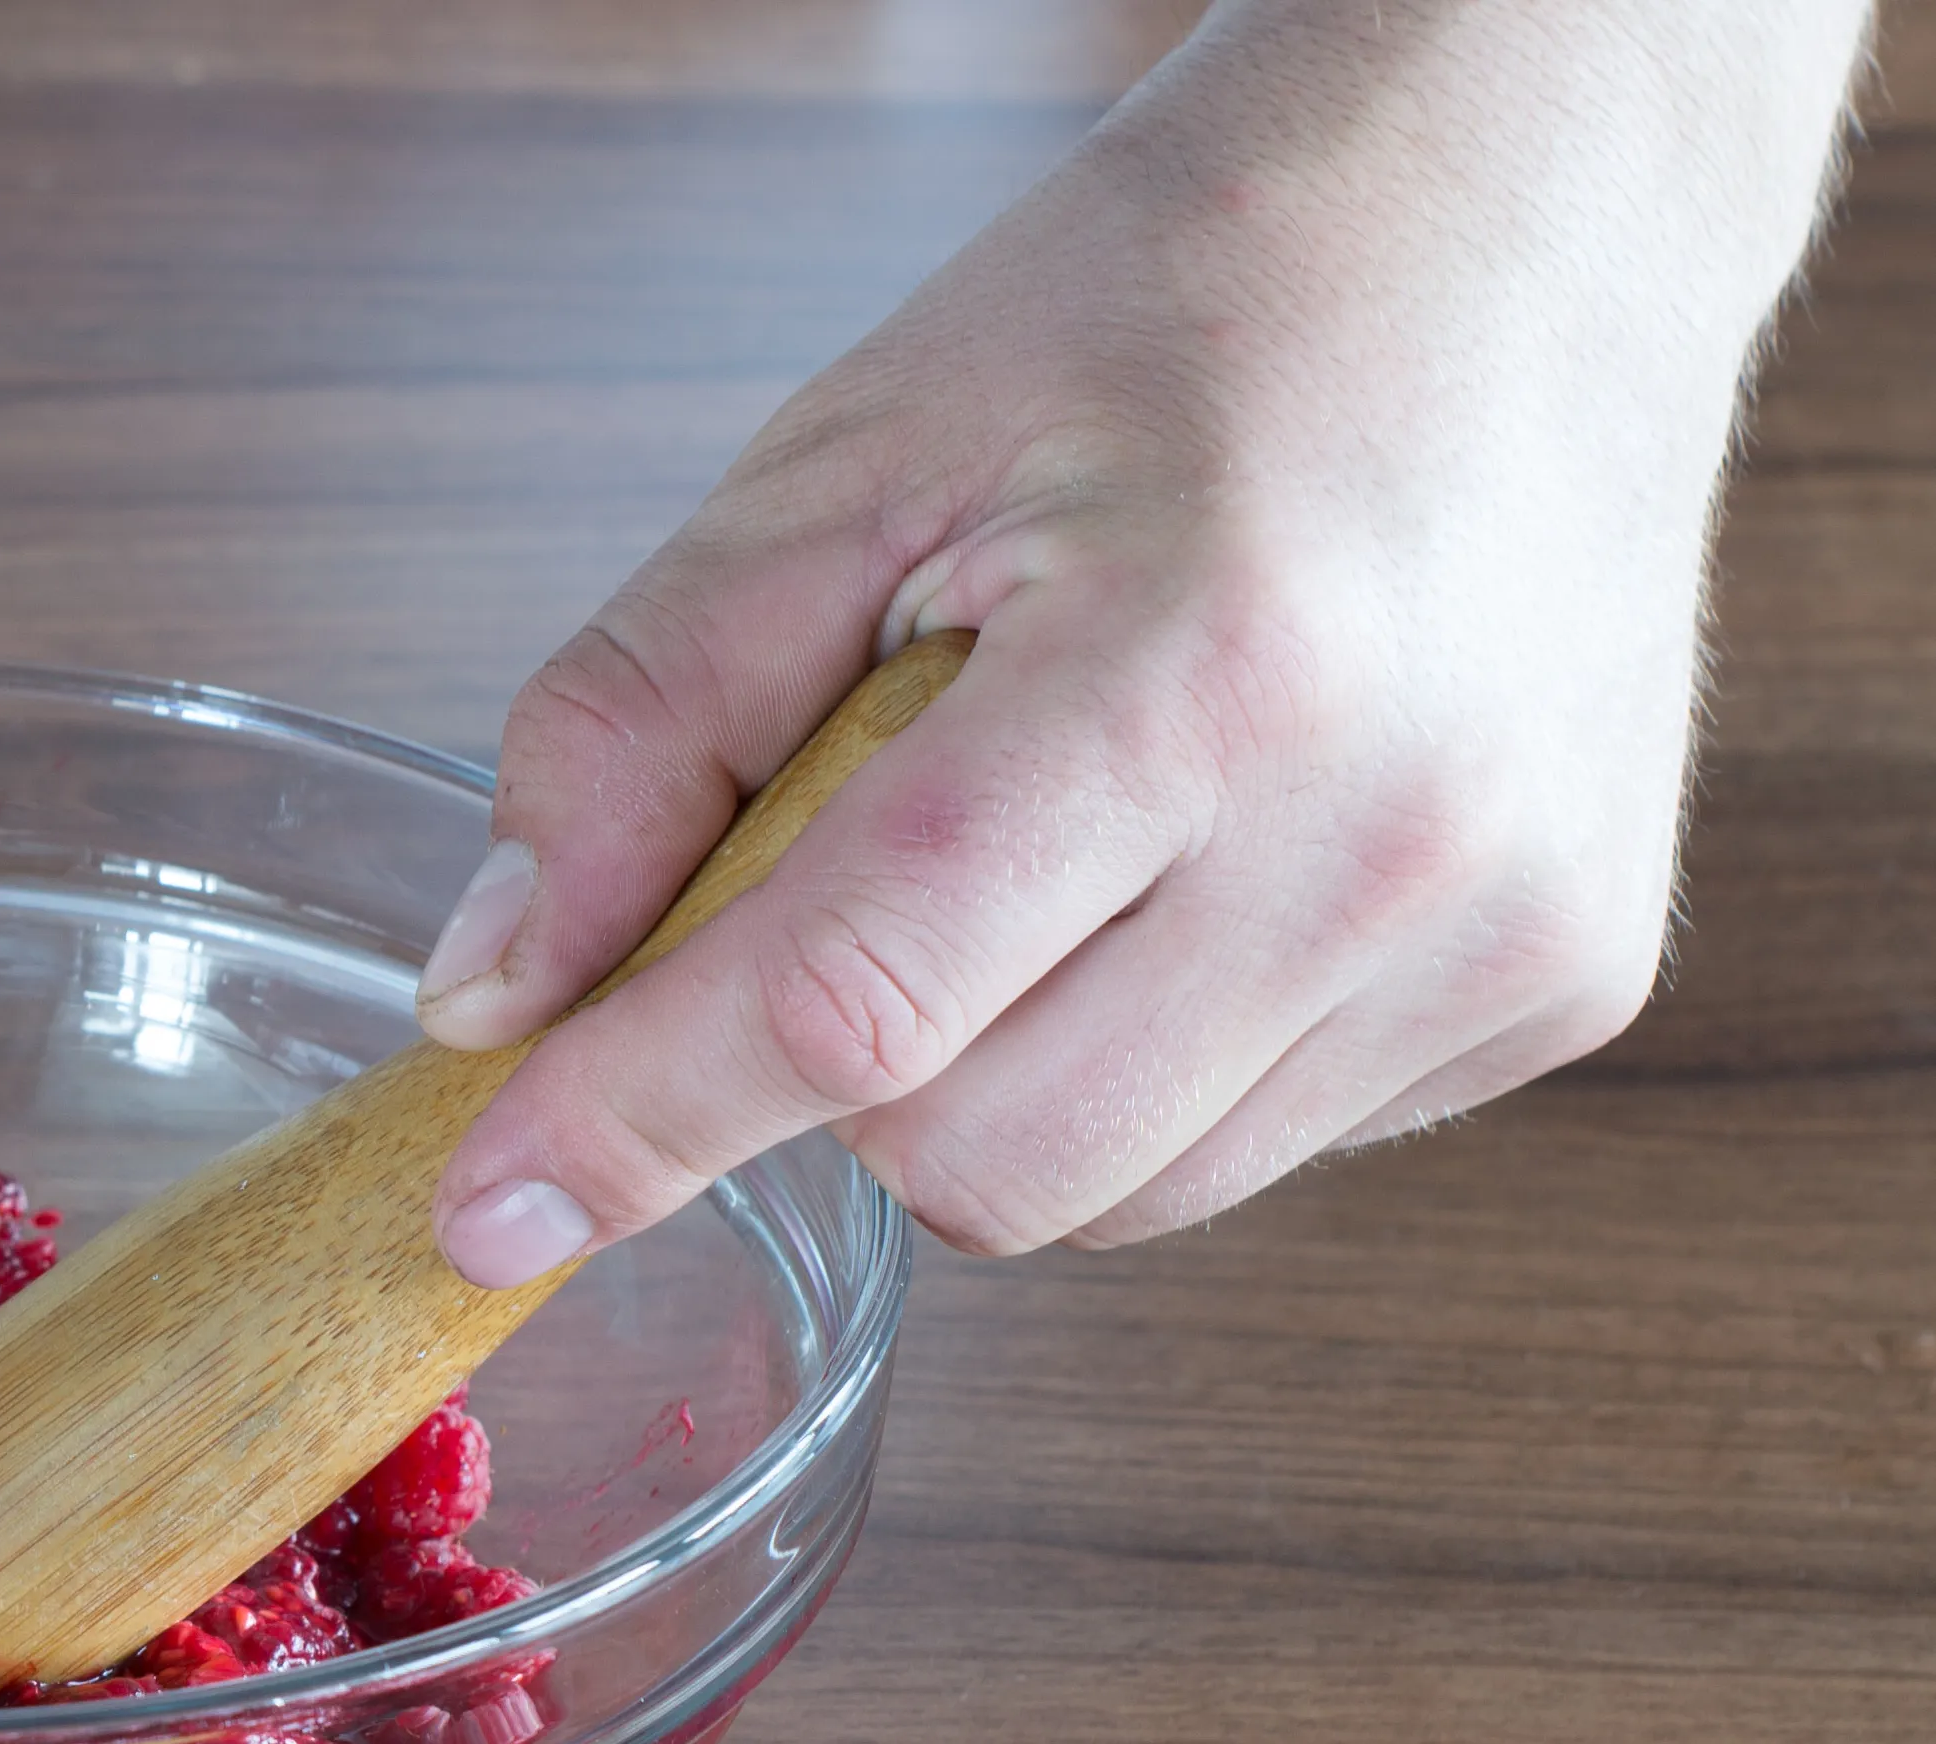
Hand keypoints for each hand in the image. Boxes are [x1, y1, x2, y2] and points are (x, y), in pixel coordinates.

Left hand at [414, 1, 1865, 1284]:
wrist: (1529, 221)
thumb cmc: (1186, 307)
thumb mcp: (849, 461)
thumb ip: (641, 728)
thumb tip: (499, 990)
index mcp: (1203, 668)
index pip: (849, 1001)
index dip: (637, 1119)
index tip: (489, 1209)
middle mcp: (1392, 834)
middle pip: (974, 1164)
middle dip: (834, 1078)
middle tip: (860, 860)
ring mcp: (1505, 931)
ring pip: (1110, 1200)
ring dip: (996, 1080)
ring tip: (1062, 832)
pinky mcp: (1567, 989)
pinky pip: (1254, 1150)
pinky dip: (1154, 1061)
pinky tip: (1200, 859)